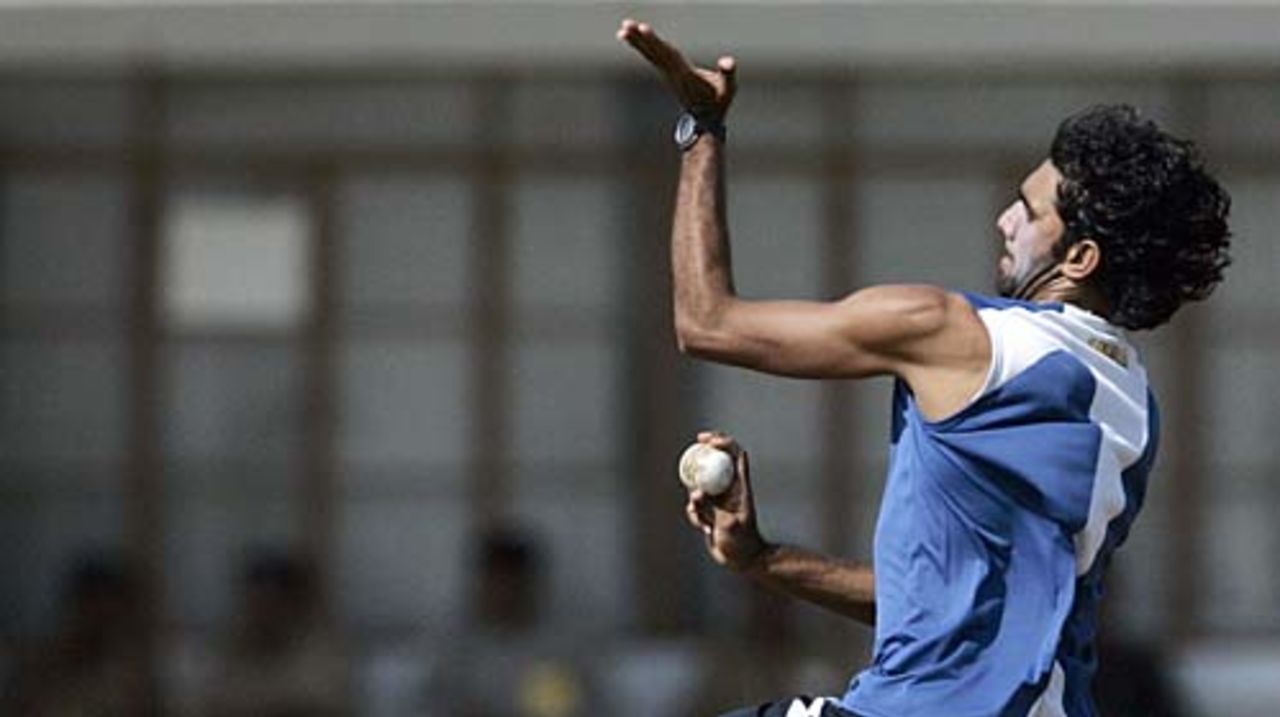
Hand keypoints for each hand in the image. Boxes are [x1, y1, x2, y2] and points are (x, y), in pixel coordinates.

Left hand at [617, 18, 737, 120]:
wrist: (705, 120)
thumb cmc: (718, 102)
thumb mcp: (728, 89)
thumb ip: (728, 74)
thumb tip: (728, 61)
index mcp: (685, 74)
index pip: (668, 54)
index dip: (655, 41)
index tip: (642, 29)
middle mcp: (673, 73)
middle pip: (655, 52)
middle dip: (641, 38)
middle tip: (625, 24)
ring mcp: (668, 74)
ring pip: (651, 54)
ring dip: (636, 41)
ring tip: (622, 28)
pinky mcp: (667, 73)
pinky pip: (652, 57)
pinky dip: (641, 46)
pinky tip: (630, 39)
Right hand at [684, 431, 768, 571]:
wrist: (743, 560)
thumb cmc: (743, 544)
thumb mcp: (730, 526)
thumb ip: (712, 509)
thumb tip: (697, 494)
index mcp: (740, 486)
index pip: (735, 455)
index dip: (723, 442)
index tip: (707, 441)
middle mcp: (729, 489)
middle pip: (717, 461)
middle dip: (705, 451)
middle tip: (694, 445)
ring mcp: (719, 499)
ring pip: (701, 484)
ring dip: (695, 496)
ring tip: (700, 512)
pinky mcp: (710, 511)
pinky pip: (696, 505)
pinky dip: (695, 514)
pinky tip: (704, 528)